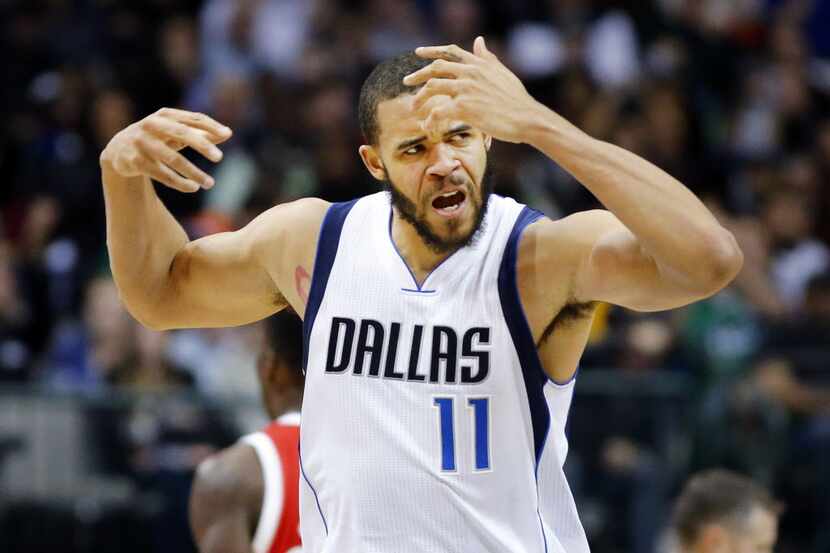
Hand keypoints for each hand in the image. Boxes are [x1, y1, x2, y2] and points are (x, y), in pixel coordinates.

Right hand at [100, 108, 231, 192]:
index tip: (227, 135)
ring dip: (193, 172)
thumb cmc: (156, 138)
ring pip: (172, 158)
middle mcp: (152, 125)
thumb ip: (200, 133)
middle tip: (220, 157)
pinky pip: (161, 174)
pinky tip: (193, 188)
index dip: (210, 126)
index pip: (192, 118)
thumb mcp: (176, 132)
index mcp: (165, 115)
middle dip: (201, 145)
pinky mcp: (135, 161)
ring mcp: (141, 143)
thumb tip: (228, 134)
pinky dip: (179, 182)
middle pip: (181, 133)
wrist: (119, 150)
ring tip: (210, 183)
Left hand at [403, 36, 540, 143]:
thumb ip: (487, 57)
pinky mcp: (464, 107)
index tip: (418, 52)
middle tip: (406, 81)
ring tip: (413, 108)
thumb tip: (479, 40)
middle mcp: (470, 73)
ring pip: (432, 87)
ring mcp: (465, 89)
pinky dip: (430, 120)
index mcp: (478, 64)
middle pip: (436, 68)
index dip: (432, 50)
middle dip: (417, 74)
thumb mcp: (502, 72)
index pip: (450, 52)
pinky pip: (438, 112)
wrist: (526, 117)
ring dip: (419, 98)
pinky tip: (428, 127)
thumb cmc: (517, 99)